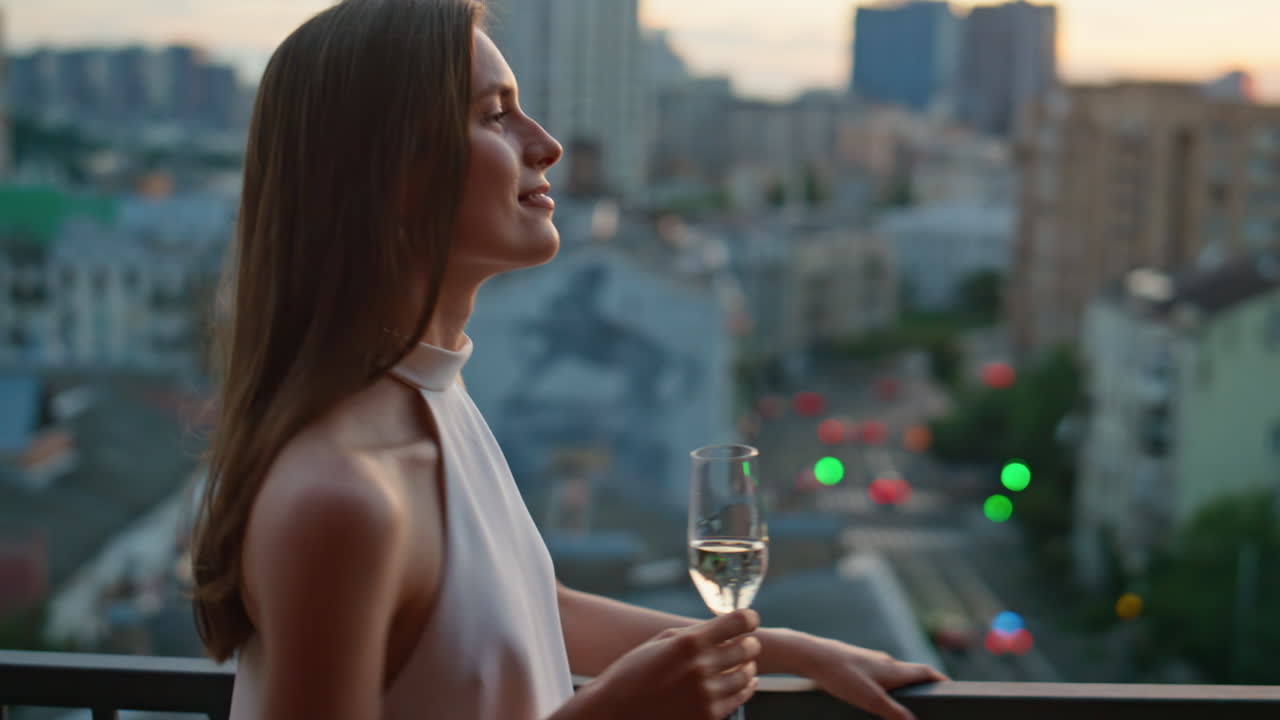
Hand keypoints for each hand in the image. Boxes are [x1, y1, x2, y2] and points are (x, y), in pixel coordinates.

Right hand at [567, 609, 761, 719]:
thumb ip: (694, 634)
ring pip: (747, 675)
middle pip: (747, 648)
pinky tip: (743, 683)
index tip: (750, 621)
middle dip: (749, 644)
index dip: (748, 619)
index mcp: (689, 643)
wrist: (617, 712)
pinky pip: (740, 698)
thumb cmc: (634, 673)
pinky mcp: (709, 716)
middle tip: (747, 644)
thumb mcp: (660, 643)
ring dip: (747, 667)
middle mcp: (701, 667)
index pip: (738, 622)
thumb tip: (724, 628)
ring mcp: (707, 695)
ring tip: (743, 664)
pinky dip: (745, 688)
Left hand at [796, 635, 947, 719]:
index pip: (926, 672)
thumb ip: (894, 713)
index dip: (940, 680)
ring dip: (904, 685)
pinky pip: (878, 674)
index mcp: (894, 668)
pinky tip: (876, 693)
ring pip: (893, 673)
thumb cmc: (841, 675)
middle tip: (932, 699)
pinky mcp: (855, 663)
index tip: (953, 689)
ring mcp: (869, 661)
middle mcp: (885, 661)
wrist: (811, 655)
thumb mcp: (870, 699)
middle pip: (911, 673)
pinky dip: (886, 684)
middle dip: (923, 685)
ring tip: (906, 701)